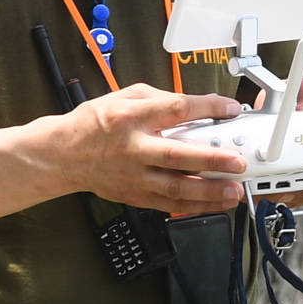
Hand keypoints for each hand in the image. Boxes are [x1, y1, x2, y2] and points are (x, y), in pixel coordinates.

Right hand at [46, 83, 250, 214]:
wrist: (63, 155)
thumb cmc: (95, 123)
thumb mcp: (126, 97)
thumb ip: (161, 99)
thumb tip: (196, 106)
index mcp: (132, 117)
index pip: (175, 110)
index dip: (207, 108)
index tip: (230, 109)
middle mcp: (134, 148)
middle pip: (177, 155)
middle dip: (212, 161)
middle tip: (238, 163)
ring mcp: (134, 176)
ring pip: (175, 188)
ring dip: (209, 192)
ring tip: (234, 191)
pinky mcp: (134, 195)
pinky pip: (169, 204)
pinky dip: (195, 206)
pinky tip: (215, 204)